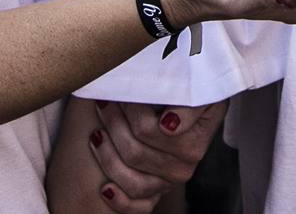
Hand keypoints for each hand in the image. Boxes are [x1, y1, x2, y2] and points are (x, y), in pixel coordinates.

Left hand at [85, 99, 225, 212]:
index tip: (120, 94)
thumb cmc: (190, 97)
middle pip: (135, 153)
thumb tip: (169, 124)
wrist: (192, 110)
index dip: (131, 111)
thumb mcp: (198, 92)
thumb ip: (188, 107)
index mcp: (194, 142)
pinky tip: (105, 188)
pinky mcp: (155, 196)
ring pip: (131, 179)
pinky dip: (119, 200)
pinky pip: (136, 207)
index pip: (150, 131)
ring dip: (107, 156)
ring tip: (97, 132)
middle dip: (114, 124)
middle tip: (104, 101)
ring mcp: (167, 183)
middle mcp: (182, 167)